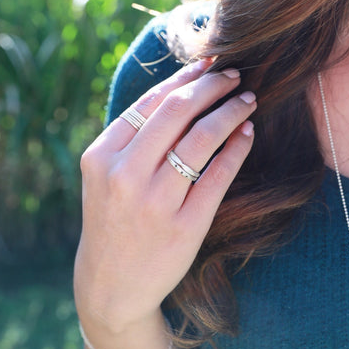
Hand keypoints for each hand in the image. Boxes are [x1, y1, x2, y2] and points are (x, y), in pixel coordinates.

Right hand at [74, 61, 256, 332]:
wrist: (112, 284)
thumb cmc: (112, 223)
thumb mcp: (105, 177)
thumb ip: (132, 140)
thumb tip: (181, 94)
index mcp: (101, 157)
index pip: (149, 102)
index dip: (184, 79)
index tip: (208, 65)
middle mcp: (124, 176)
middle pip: (177, 112)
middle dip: (212, 86)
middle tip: (234, 75)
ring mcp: (155, 203)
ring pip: (201, 139)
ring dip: (230, 111)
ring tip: (247, 100)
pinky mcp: (185, 227)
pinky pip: (218, 175)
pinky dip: (237, 148)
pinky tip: (248, 133)